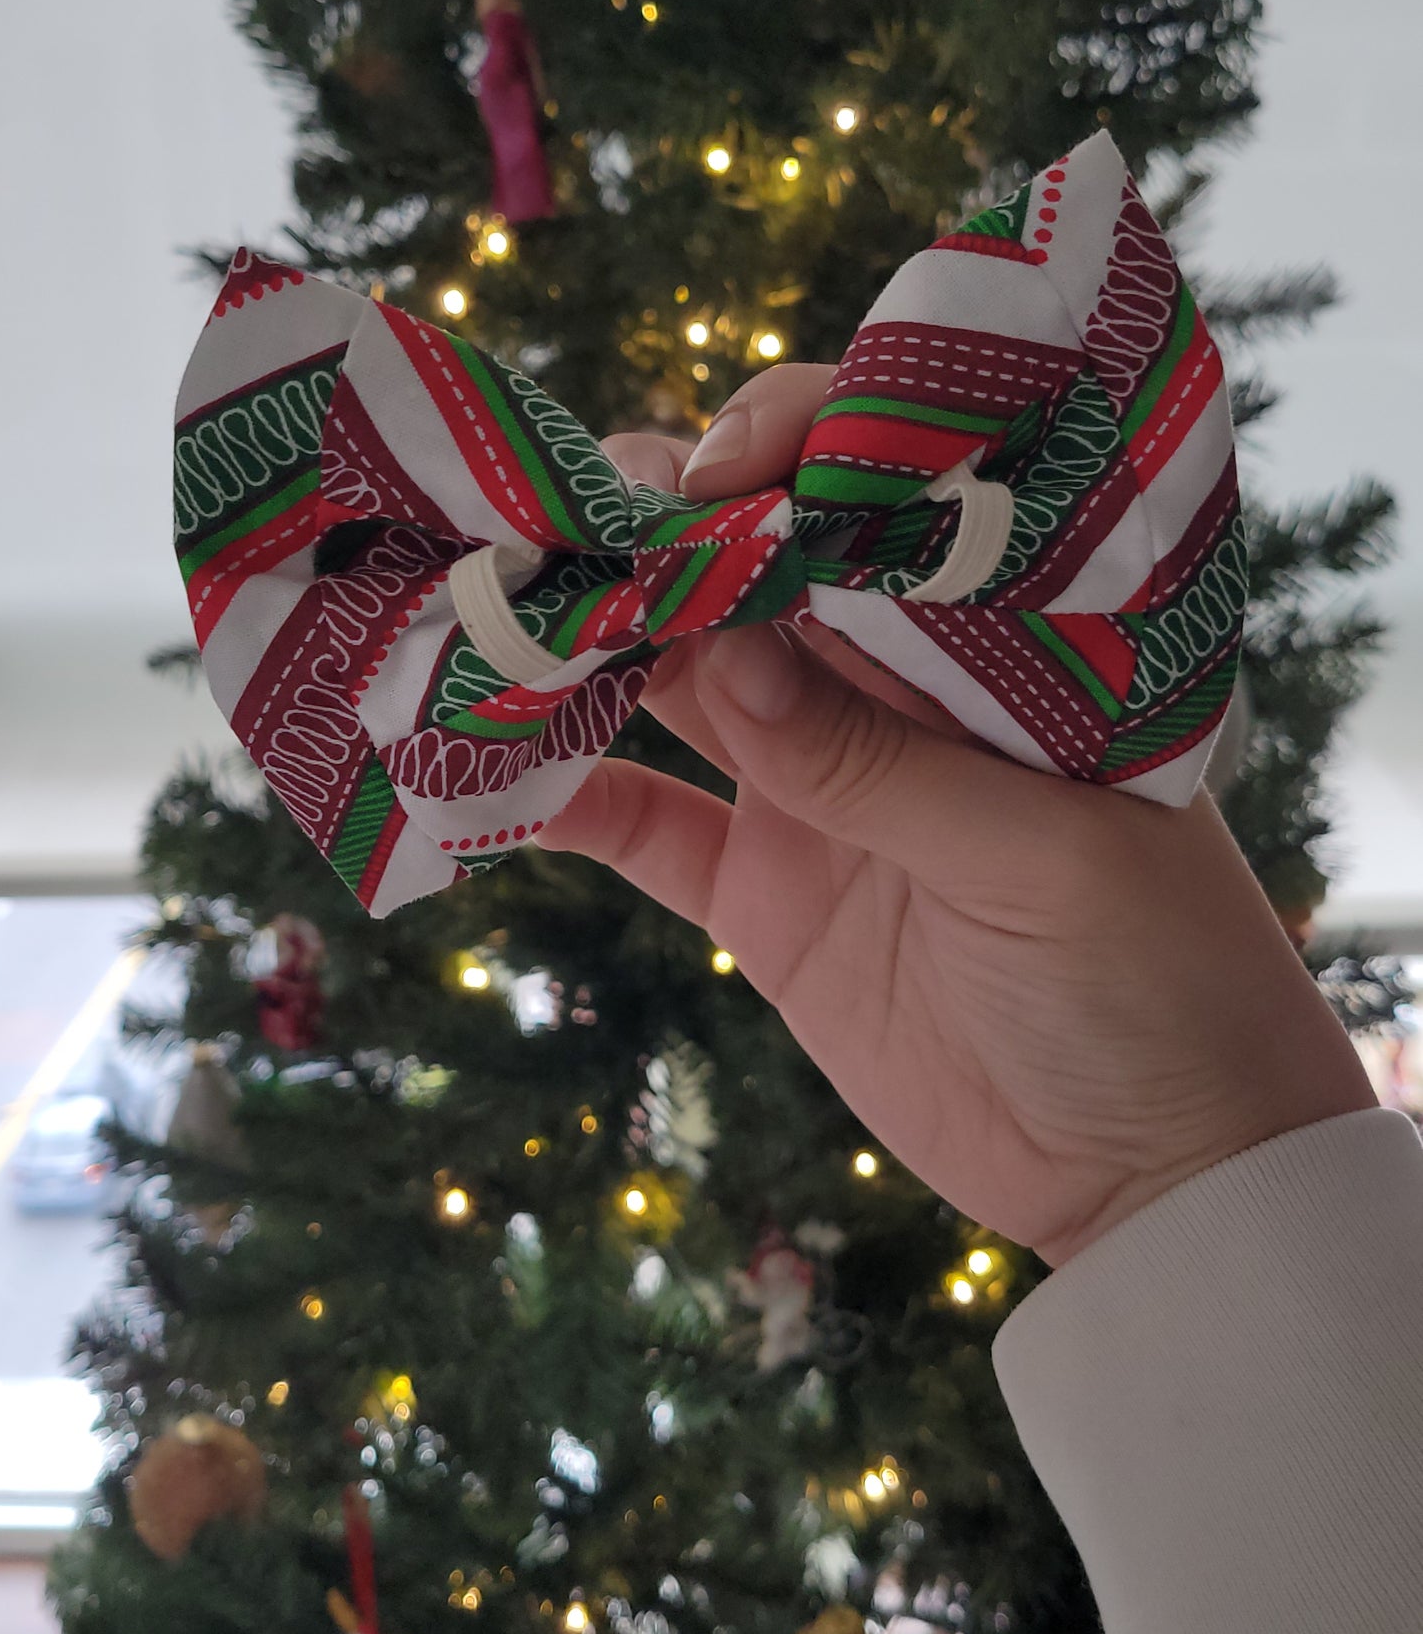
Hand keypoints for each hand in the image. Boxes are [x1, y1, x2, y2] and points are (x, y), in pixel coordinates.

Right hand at [538, 368, 1374, 1266]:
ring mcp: (818, 789)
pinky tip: (476, 767)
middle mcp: (895, 691)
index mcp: (993, 643)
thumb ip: (879, 762)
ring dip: (582, 645)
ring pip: (677, 681)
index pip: (880, 502)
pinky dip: (562, 796)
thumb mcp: (1038, 860)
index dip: (785, 459)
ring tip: (477, 615)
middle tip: (543, 524)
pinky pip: (643, 828)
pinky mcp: (763, 895)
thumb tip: (728, 646)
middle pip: (750, 574)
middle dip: (647, 532)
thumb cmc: (1157, 983)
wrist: (1157, 1174)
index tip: (698, 477)